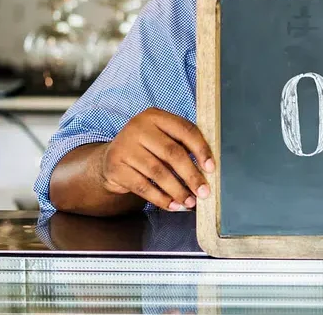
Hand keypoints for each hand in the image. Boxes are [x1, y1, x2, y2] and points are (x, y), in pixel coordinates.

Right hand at [99, 108, 214, 211]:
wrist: (111, 159)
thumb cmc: (148, 149)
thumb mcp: (163, 139)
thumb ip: (183, 147)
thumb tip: (208, 170)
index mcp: (155, 116)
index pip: (185, 130)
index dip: (201, 149)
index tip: (211, 168)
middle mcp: (138, 127)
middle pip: (172, 153)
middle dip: (191, 175)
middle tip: (204, 192)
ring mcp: (124, 147)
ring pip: (158, 172)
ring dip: (178, 191)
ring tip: (190, 202)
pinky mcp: (116, 167)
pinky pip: (143, 187)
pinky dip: (161, 199)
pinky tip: (173, 205)